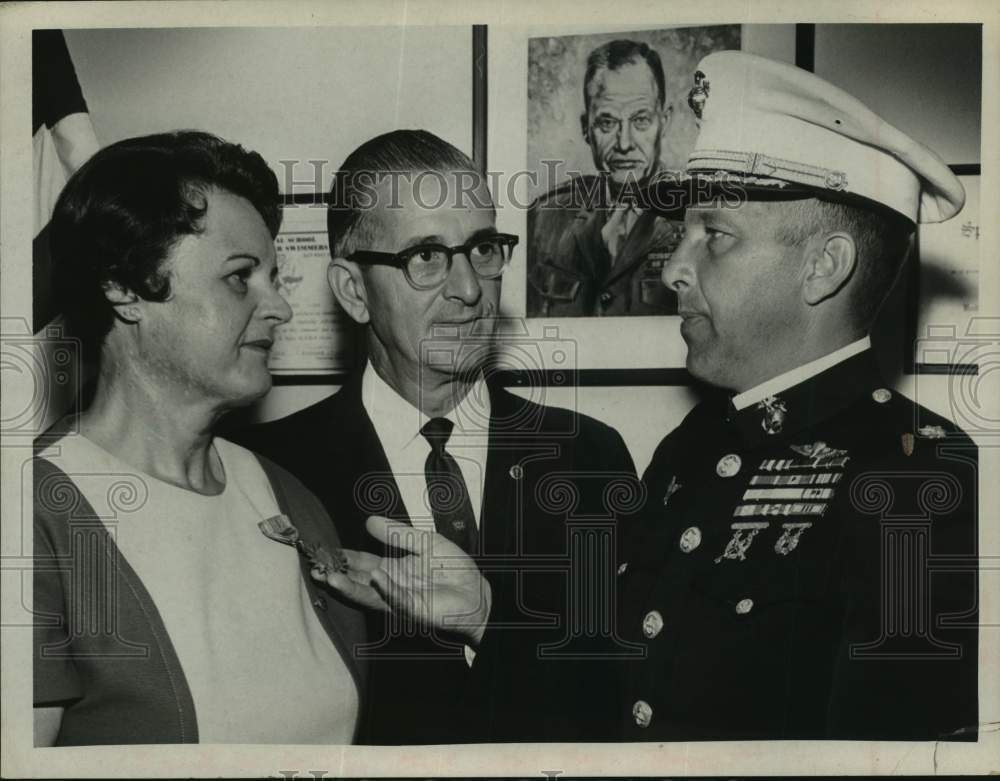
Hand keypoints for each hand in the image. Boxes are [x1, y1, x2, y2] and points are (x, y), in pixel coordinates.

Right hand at [312, 515, 491, 644]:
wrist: (476, 592)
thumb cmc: (452, 568)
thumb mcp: (424, 542)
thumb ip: (397, 534)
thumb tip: (369, 521)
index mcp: (391, 569)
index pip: (360, 563)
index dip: (342, 557)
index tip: (322, 549)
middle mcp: (390, 586)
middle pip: (357, 581)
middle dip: (336, 574)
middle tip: (314, 566)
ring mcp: (399, 600)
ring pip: (369, 594)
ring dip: (349, 586)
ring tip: (330, 577)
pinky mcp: (414, 610)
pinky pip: (397, 599)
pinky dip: (386, 588)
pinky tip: (374, 577)